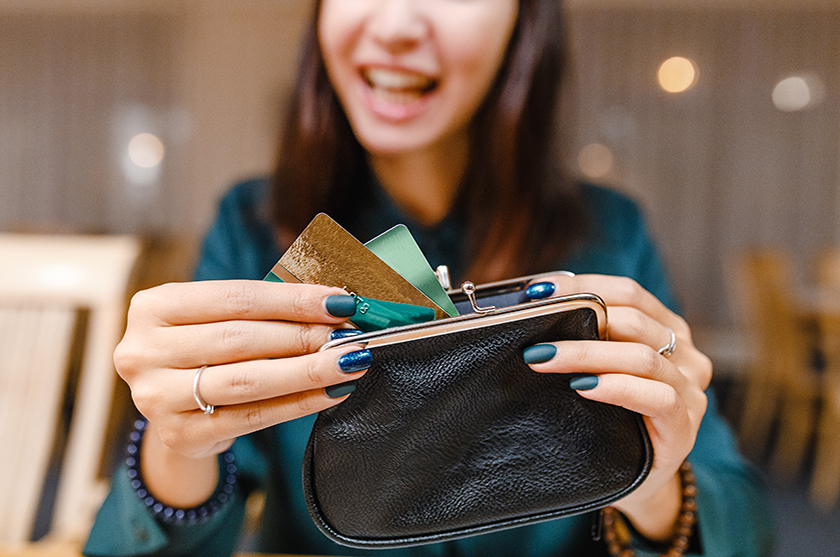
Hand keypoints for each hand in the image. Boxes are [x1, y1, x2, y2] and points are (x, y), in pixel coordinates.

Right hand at [115, 280, 368, 459]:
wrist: (174, 408)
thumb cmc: (206, 350)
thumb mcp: (219, 318)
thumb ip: (267, 308)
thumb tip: (334, 302)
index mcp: (153, 306)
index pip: (235, 298)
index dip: (291, 300)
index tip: (338, 302)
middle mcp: (143, 351)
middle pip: (240, 339)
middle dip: (303, 335)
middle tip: (348, 335)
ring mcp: (155, 396)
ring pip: (248, 381)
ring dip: (308, 371)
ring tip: (348, 362)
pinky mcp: (179, 435)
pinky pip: (252, 417)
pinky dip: (299, 404)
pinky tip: (331, 393)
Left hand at [523, 274, 711, 540]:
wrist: (638, 480)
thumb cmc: (612, 418)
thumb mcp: (600, 369)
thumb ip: (583, 335)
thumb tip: (533, 301)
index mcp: (667, 329)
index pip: (627, 292)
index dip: (582, 285)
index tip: (537, 290)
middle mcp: (686, 355)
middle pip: (633, 320)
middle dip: (577, 318)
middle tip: (531, 329)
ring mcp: (689, 391)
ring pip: (642, 356)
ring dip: (586, 353)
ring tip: (542, 358)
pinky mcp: (683, 426)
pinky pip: (656, 397)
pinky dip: (616, 387)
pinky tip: (583, 387)